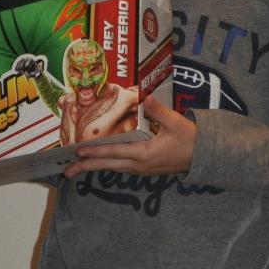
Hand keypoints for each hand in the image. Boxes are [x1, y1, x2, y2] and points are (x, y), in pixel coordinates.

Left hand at [63, 94, 195, 176]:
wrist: (203, 157)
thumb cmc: (190, 139)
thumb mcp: (176, 123)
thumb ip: (159, 111)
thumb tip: (146, 97)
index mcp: (144, 154)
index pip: (114, 153)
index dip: (95, 152)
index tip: (78, 151)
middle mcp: (139, 164)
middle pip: (107, 166)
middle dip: (85, 167)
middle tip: (65, 171)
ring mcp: (141, 168)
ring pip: (112, 168)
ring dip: (94, 167)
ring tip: (75, 169)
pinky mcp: (144, 168)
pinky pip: (120, 167)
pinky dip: (106, 164)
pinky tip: (99, 162)